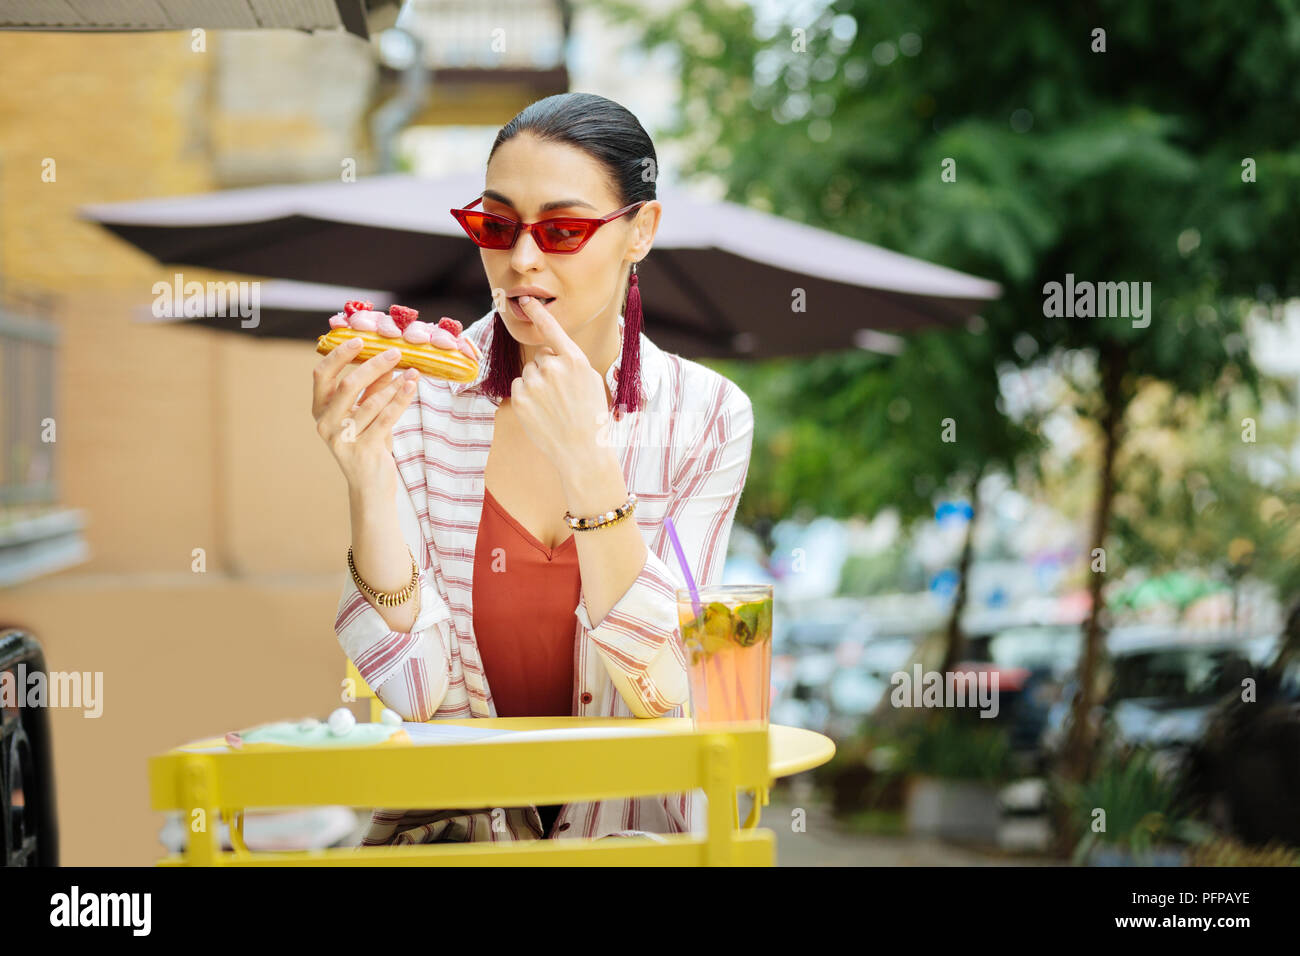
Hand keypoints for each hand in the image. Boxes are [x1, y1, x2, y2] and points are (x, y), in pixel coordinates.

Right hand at [312, 339, 418, 496]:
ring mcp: (342, 439)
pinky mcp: (363, 451)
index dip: (339, 355)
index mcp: (320, 411)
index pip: (322, 375)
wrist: (370, 488)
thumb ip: (372, 390)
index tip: (360, 340)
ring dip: (394, 384)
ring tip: (413, 372)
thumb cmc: (368, 446)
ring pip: (371, 402)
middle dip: (373, 365)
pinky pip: (385, 419)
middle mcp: (326, 424)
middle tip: (395, 353)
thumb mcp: (366, 415)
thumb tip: (387, 361)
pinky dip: (400, 400)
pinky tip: (411, 387)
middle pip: (347, 385)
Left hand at [510, 295, 609, 469]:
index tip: (526, 300)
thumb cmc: (590, 417)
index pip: (552, 330)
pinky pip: (518, 387)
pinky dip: (526, 397)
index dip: (538, 312)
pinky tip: (541, 411)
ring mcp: (535, 384)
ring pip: (529, 373)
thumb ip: (570, 362)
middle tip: (562, 395)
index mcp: (575, 361)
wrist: (582, 451)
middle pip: (541, 358)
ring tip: (553, 406)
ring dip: (537, 384)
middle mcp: (553, 368)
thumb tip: (550, 354)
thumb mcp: (590, 381)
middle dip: (547, 370)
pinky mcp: (520, 399)